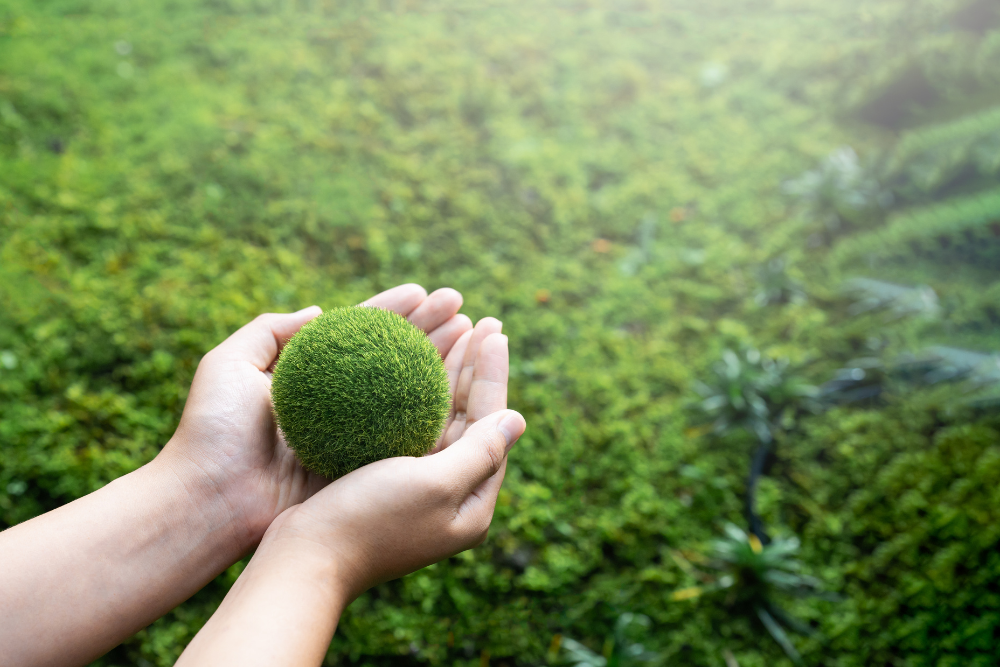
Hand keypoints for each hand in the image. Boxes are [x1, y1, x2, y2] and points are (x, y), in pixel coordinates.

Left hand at [159, 284, 472, 548]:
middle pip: (393, 358)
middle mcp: (337, 402)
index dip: (394, 311)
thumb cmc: (212, 431)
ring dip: (442, 364)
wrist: (209, 501)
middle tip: (465, 310)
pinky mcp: (362, 465)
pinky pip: (406, 434)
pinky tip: (461, 389)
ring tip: (474, 337)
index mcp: (308, 376)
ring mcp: (352, 434)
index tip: (426, 292)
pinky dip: (435, 411)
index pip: (360, 333)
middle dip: (431, 331)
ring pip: (408, 391)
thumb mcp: (227, 365)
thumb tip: (319, 312)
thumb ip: (269, 330)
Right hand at [272, 322, 522, 598]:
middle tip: (485, 322)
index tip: (495, 331)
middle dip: (476, 368)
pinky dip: (417, 394)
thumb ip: (479, 451)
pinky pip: (411, 426)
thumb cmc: (370, 522)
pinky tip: (413, 364)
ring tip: (459, 330)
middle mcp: (451, 495)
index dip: (493, 374)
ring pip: (442, 418)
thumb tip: (517, 419)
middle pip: (471, 418)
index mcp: (472, 502)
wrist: (305, 560)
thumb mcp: (435, 483)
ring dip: (450, 374)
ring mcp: (418, 488)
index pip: (492, 424)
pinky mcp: (385, 480)